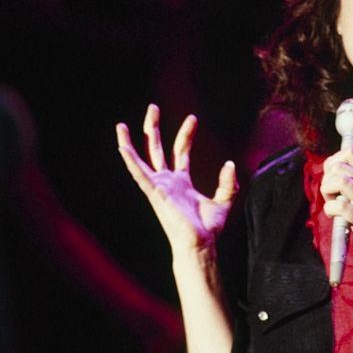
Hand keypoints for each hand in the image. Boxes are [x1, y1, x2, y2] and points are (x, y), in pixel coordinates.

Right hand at [117, 104, 237, 255]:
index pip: (180, 151)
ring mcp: (158, 187)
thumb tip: (230, 164)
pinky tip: (122, 147)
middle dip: (153, 128)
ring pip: (141, 160)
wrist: (200, 244)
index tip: (193, 118)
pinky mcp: (155, 193)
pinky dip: (131, 161)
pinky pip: (139, 175)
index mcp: (181, 182)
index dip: (186, 134)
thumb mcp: (224, 200)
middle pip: (156, 149)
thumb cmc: (208, 229)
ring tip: (122, 125)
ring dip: (132, 142)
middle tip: (152, 107)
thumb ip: (228, 182)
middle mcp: (166, 182)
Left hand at [320, 148, 352, 279]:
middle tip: (330, 197)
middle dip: (327, 181)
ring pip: (341, 181)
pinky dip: (330, 209)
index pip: (350, 153)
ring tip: (332, 205)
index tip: (331, 179)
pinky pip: (340, 206)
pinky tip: (334, 216)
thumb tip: (330, 168)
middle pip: (339, 167)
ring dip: (327, 193)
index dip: (332, 163)